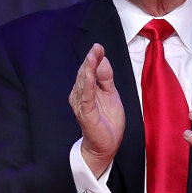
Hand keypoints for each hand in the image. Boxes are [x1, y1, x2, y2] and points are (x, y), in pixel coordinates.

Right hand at [69, 44, 123, 176]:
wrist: (107, 145)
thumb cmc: (107, 121)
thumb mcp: (111, 94)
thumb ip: (106, 78)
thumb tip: (102, 59)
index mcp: (86, 90)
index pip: (89, 70)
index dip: (94, 58)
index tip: (99, 47)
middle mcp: (80, 95)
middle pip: (85, 74)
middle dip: (91, 60)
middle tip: (96, 48)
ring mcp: (82, 105)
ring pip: (84, 83)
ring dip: (88, 69)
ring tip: (92, 56)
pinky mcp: (86, 114)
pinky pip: (86, 97)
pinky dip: (88, 86)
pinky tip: (90, 77)